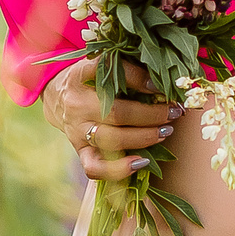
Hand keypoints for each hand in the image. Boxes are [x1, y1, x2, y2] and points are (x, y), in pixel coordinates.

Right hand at [41, 59, 180, 182]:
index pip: (108, 73)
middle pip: (116, 112)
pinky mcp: (79, 150)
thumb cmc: (93, 79)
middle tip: (174, 111)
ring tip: (166, 131)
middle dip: (151, 114)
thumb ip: (128, 67)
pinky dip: (119, 169)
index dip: (138, 78)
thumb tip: (164, 76)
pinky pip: (95, 167)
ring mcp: (76, 130)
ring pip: (111, 140)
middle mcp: (76, 103)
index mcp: (80, 75)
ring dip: (144, 137)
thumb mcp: (104, 66)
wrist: (60, 97)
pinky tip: (142, 162)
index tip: (159, 84)